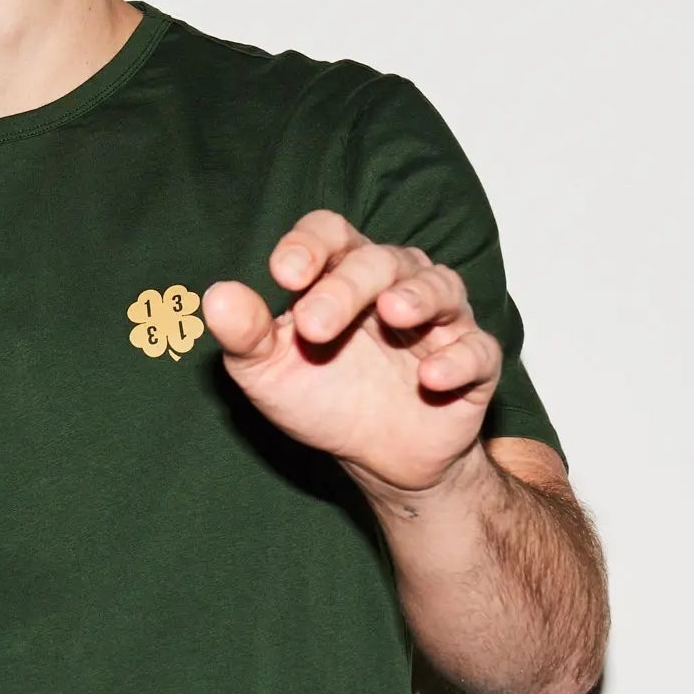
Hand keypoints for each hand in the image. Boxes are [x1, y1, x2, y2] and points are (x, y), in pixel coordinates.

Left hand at [202, 209, 500, 497]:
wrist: (378, 459)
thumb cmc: (321, 398)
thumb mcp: (269, 372)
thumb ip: (244, 335)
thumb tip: (215, 297)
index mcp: (341, 275)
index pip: (330, 234)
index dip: (309, 244)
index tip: (284, 274)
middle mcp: (394, 285)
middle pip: (378, 261)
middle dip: (346, 289)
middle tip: (314, 327)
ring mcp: (439, 321)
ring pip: (439, 286)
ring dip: (417, 296)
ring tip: (393, 314)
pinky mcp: (474, 361)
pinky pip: (477, 349)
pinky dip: (458, 358)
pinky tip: (431, 377)